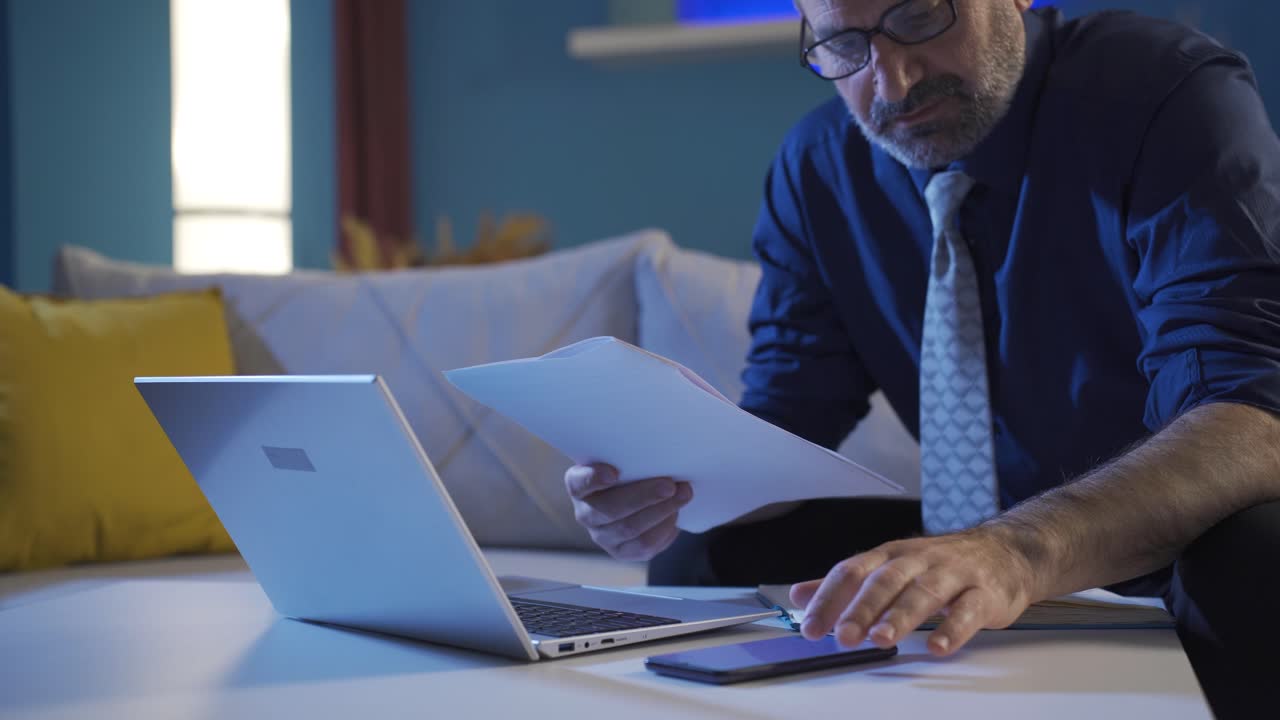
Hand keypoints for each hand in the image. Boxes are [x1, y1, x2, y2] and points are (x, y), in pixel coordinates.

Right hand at [565, 464, 692, 560]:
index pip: (578, 483)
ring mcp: (602, 537)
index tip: (613, 472)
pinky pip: (644, 546)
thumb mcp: (625, 461)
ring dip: (661, 512)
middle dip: (644, 497)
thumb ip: (633, 457)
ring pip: (630, 529)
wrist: (637, 498)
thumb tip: (664, 454)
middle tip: (669, 485)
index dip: (593, 479)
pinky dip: (664, 529)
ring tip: (682, 495)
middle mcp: (585, 514)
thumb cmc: (630, 472)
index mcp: (579, 486)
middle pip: (610, 510)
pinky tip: (675, 515)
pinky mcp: (621, 553)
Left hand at [790, 529, 1037, 656]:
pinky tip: (938, 647)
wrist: (1005, 552)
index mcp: (890, 555)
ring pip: (924, 593)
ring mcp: (952, 574)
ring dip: (900, 616)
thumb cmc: (940, 564)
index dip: (829, 598)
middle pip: (886, 582)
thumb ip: (846, 583)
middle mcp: (918, 561)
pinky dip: (953, 629)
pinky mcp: (984, 593)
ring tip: (881, 639)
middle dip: (862, 609)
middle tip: (843, 636)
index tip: (810, 627)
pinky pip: (968, 610)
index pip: (852, 571)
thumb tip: (798, 595)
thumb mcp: (889, 566)